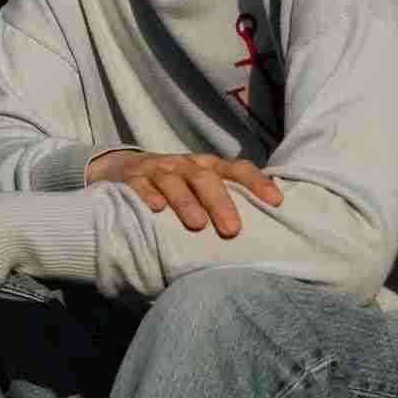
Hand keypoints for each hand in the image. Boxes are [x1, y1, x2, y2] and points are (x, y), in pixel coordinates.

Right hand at [87, 151, 282, 238]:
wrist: (120, 168)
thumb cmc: (173, 186)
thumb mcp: (199, 188)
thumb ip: (224, 203)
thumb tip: (263, 232)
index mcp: (207, 167)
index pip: (236, 169)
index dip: (256, 182)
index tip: (276, 202)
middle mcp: (184, 165)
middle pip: (205, 178)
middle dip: (221, 202)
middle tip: (233, 230)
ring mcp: (157, 169)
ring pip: (174, 181)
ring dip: (187, 202)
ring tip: (198, 225)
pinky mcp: (131, 178)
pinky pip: (139, 185)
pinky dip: (147, 195)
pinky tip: (156, 210)